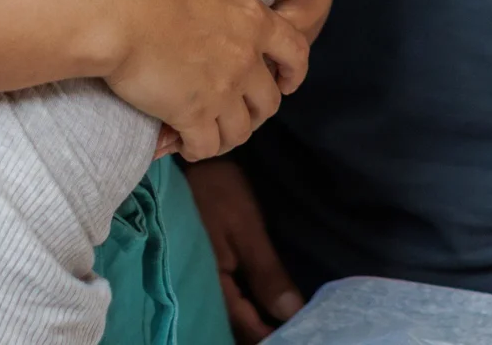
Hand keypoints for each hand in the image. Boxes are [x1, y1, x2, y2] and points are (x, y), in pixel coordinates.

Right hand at [101, 0, 313, 160]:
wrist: (109, 5)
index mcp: (253, 19)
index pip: (295, 52)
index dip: (295, 70)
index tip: (287, 80)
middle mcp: (244, 59)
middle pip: (269, 100)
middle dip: (258, 107)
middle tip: (241, 108)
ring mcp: (219, 91)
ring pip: (241, 129)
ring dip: (230, 132)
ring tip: (213, 129)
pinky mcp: (188, 114)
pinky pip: (206, 146)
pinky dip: (199, 148)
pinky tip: (184, 141)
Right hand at [185, 157, 305, 339]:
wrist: (188, 163)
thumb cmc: (217, 191)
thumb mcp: (247, 230)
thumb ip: (267, 274)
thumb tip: (292, 313)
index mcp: (210, 286)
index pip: (247, 327)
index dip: (274, 333)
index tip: (304, 332)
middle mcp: (199, 291)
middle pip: (236, 327)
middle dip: (263, 329)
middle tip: (297, 326)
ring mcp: (198, 281)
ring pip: (230, 314)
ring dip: (254, 319)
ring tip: (282, 317)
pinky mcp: (201, 269)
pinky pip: (224, 299)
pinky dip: (245, 304)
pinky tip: (260, 302)